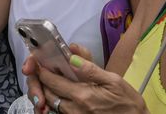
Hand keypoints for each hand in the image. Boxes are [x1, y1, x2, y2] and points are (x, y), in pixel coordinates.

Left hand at [27, 45, 146, 113]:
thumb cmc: (128, 102)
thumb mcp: (114, 80)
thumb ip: (91, 69)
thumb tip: (71, 57)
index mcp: (82, 95)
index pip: (52, 81)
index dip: (41, 70)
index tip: (38, 61)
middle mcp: (74, 109)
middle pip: (48, 93)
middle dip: (42, 81)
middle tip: (42, 69)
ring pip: (52, 104)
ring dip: (48, 92)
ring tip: (51, 80)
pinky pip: (61, 112)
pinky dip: (56, 102)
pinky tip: (61, 94)